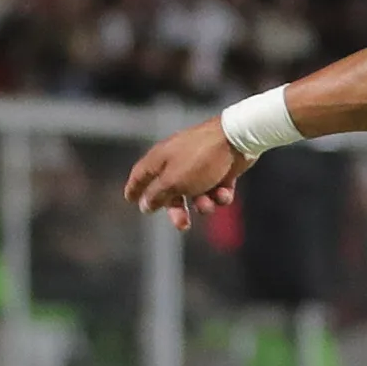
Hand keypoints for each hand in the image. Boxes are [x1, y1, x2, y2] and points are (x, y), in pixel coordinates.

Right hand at [125, 119, 252, 230]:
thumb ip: (157, 195)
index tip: (130, 200)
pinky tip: (224, 193)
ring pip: (197, 193)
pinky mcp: (221, 169)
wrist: (236, 140)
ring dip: (203, 204)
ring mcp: (200, 164)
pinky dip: (220, 195)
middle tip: (182, 225)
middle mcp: (178, 160)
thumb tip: (144, 205)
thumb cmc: (199, 159)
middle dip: (177, 210)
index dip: (134, 188)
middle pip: (171, 191)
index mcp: (160, 159)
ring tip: (208, 204)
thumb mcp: (173, 181)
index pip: (141, 174)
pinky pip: (217, 189)